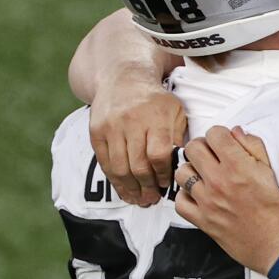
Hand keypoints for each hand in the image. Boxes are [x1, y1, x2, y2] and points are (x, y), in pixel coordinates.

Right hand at [89, 70, 185, 206]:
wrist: (124, 77)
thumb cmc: (156, 100)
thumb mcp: (175, 112)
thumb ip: (177, 138)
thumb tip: (181, 167)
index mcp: (156, 117)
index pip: (158, 155)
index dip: (163, 174)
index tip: (167, 185)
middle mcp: (131, 122)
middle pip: (138, 164)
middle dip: (146, 187)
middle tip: (153, 200)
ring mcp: (111, 127)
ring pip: (119, 167)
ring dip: (130, 188)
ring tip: (139, 200)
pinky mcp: (96, 132)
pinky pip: (105, 162)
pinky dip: (114, 181)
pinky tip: (124, 191)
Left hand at [174, 126, 278, 274]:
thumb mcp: (273, 171)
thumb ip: (254, 147)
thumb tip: (236, 133)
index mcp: (239, 166)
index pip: (214, 134)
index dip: (219, 135)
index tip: (223, 141)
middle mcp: (219, 181)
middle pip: (193, 148)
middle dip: (203, 147)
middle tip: (212, 155)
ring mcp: (208, 201)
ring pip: (181, 172)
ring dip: (191, 170)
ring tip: (203, 175)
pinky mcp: (203, 220)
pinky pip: (180, 202)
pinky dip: (185, 196)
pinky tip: (198, 195)